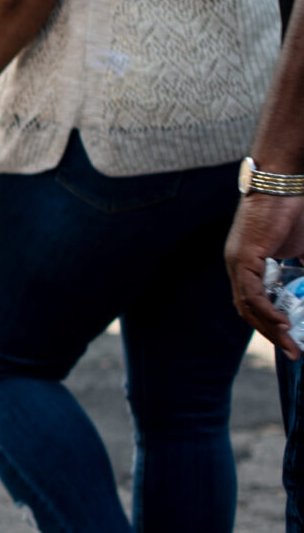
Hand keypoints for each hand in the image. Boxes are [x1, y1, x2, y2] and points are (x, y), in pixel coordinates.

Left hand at [226, 192, 303, 357]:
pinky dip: (266, 310)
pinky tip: (282, 322)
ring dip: (269, 326)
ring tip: (290, 342)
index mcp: (245, 264)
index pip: (251, 302)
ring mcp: (236, 261)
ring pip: (248, 305)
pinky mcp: (244, 256)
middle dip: (271, 333)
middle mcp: (235, 265)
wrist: (282, 181)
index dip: (268, 323)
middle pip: (248, 310)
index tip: (288, 339)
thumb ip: (303, 269)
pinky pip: (252, 292)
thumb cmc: (291, 209)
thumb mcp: (300, 249)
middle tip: (292, 351)